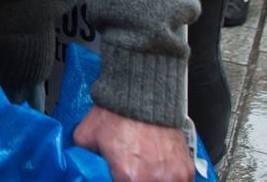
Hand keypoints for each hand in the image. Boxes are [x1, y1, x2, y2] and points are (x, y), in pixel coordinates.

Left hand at [73, 106, 193, 181]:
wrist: (142, 93)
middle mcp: (153, 179)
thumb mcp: (85, 137)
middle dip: (133, 181)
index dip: (117, 181)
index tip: (116, 176)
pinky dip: (169, 179)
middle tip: (130, 172)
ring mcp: (173, 176)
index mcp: (128, 176)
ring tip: (145, 170)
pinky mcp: (186, 170)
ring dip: (152, 181)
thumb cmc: (116, 113)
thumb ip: (84, 159)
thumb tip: (81, 168)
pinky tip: (158, 170)